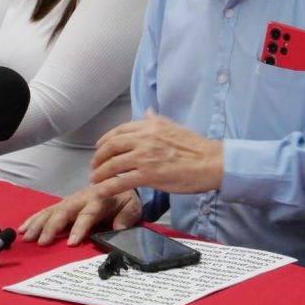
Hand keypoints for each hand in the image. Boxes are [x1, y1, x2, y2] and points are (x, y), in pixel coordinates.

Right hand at [18, 187, 140, 245]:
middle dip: (52, 226)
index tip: (72, 243)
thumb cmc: (126, 200)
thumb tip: (118, 229)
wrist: (121, 185)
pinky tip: (23, 228)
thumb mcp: (133, 208)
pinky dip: (34, 218)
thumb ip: (126, 218)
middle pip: (65, 211)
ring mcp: (71, 200)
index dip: (79, 227)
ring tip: (27, 237)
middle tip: (41, 242)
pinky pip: (47, 210)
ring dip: (39, 223)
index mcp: (100, 198)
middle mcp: (83, 198)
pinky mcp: (64, 203)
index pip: (88, 213)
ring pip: (52, 210)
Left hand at [89, 109, 223, 199]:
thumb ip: (156, 120)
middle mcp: (145, 138)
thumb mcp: (173, 126)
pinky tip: (101, 192)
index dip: (105, 140)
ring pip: (113, 164)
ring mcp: (145, 157)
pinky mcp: (148, 175)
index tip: (99, 147)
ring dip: (100, 174)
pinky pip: (120, 182)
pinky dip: (107, 188)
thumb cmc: (195, 147)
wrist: (210, 162)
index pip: (120, 130)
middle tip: (94, 166)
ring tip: (95, 181)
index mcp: (151, 125)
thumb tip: (147, 111)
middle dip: (99, 157)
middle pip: (112, 146)